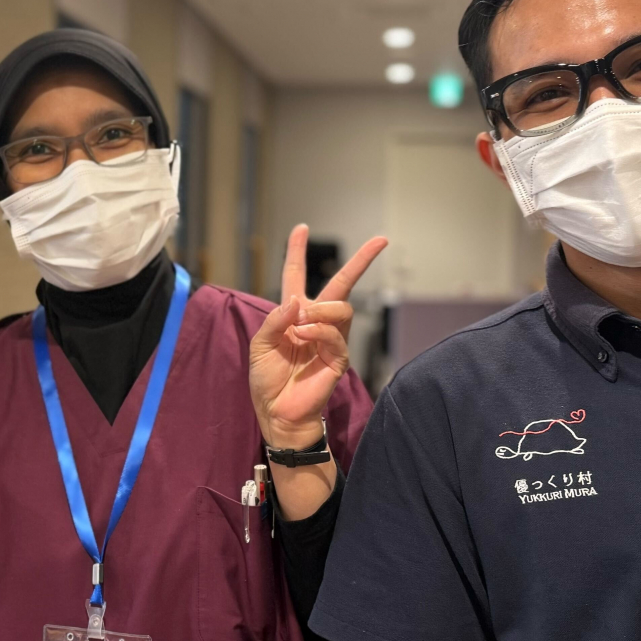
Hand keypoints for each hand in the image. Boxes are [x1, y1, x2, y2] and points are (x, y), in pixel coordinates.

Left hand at [249, 224, 386, 447]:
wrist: (277, 412)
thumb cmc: (267, 380)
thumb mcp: (260, 345)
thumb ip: (275, 320)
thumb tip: (296, 301)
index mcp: (293, 314)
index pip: (296, 276)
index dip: (297, 251)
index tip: (301, 228)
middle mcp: (315, 321)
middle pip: (342, 283)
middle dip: (362, 260)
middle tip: (381, 241)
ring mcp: (331, 338)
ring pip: (341, 307)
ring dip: (320, 310)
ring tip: (301, 326)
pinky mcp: (339, 357)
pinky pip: (335, 334)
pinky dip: (317, 331)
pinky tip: (303, 337)